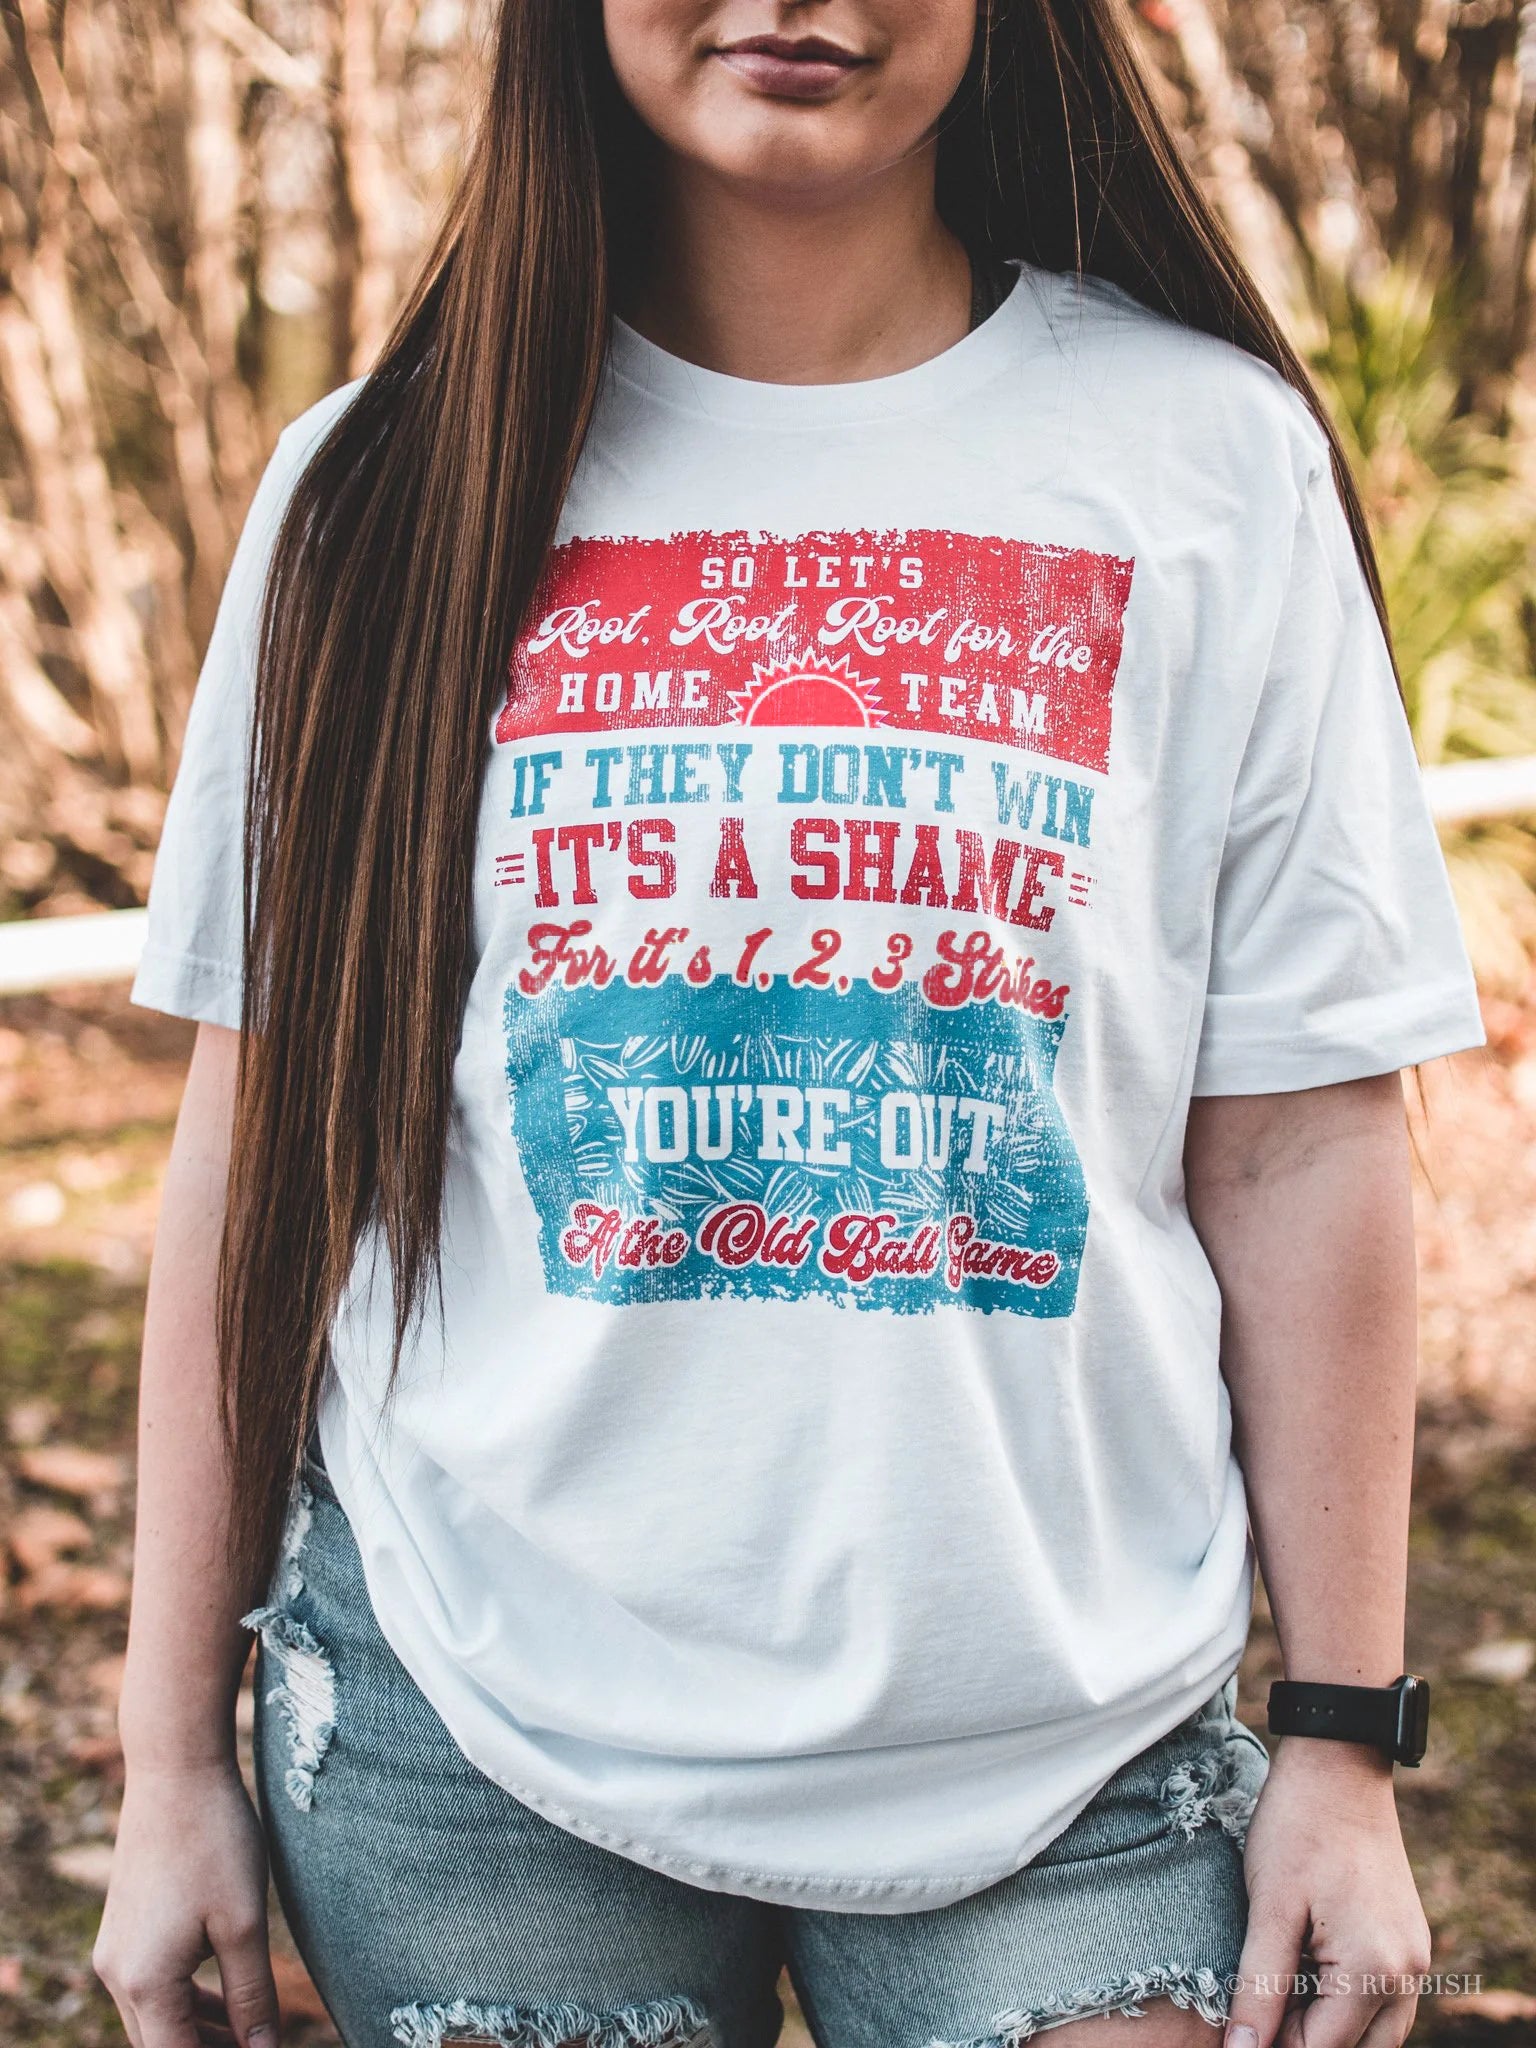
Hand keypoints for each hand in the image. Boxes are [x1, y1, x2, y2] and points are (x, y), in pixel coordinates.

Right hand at [93, 1758, 282, 2047]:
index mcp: (146, 1982)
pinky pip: (151, 1985)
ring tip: (249, 2034)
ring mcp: (115, 1950)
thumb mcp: (245, 1923)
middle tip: (260, 2045)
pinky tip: (224, 1999)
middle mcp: (117, 1975)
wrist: (175, 1769)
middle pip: (159, 2044)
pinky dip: (185, 2000)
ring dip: (197, 2032)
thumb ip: (252, 1996)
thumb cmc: (215, 1840)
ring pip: (154, 2018)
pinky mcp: (123, 1927)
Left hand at [1225, 1739, 1431, 2047]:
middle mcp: (1406, 1975)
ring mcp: (1414, 1959)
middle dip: (1304, 2040)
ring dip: (1325, 2026)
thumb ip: (1260, 1986)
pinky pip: (1381, 2000)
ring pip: (1373, 2033)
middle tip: (1255, 2009)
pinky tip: (1302, 1973)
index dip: (1272, 2047)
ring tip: (1276, 1990)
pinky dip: (1344, 2003)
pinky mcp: (1408, 1942)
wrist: (1339, 1763)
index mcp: (1373, 1971)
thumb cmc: (1297, 1825)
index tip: (1237, 2030)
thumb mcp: (1269, 1906)